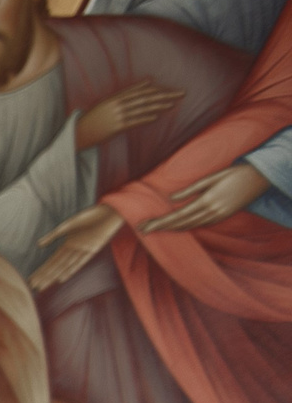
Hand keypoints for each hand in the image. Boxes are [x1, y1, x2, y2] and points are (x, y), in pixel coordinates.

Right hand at [32, 202, 124, 292]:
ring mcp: (83, 251)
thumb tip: (38, 245)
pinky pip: (79, 263)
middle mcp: (74, 250)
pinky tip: (61, 279)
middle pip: (57, 266)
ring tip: (43, 286)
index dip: (42, 270)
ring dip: (53, 276)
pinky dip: (70, 271)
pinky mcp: (93, 250)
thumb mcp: (68, 224)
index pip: (52, 260)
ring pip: (65, 266)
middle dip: (45, 276)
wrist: (110, 212)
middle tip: (34, 287)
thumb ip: (54, 235)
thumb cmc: (90, 216)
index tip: (32, 279)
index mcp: (68, 243)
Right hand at [75, 79, 183, 150]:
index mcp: (115, 98)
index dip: (157, 90)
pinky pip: (133, 121)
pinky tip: (156, 116)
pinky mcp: (115, 127)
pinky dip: (145, 118)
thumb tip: (148, 82)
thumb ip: (128, 93)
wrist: (78, 133)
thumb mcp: (108, 103)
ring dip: (159, 106)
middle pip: (145, 97)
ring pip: (142, 108)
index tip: (170, 90)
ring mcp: (117, 115)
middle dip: (164, 95)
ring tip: (172, 104)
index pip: (140, 91)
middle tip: (180, 94)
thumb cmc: (93, 119)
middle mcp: (117, 105)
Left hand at [142, 161, 269, 231]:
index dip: (160, 222)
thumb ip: (192, 189)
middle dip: (161, 227)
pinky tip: (176, 227)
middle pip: (180, 224)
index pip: (177, 216)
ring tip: (155, 229)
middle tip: (142, 229)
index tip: (144, 225)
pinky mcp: (222, 217)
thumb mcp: (212, 178)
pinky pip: (200, 225)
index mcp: (207, 201)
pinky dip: (186, 227)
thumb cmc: (235, 173)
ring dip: (171, 229)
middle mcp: (211, 212)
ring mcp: (218, 216)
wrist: (260, 178)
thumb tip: (171, 199)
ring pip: (189, 226)